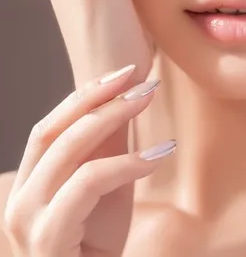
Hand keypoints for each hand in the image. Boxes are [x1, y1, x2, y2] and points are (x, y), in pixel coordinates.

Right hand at [3, 65, 175, 256]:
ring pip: (67, 149)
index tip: (124, 73)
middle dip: (99, 96)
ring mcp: (28, 220)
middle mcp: (20, 200)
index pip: (50, 126)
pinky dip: (125, 164)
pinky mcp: (48, 237)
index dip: (86, 94)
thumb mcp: (105, 192)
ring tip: (149, 100)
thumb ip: (107, 150)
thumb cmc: (97, 249)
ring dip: (113, 116)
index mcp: (29, 186)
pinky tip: (157, 156)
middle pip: (53, 129)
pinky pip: (87, 183)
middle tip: (142, 80)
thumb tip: (127, 100)